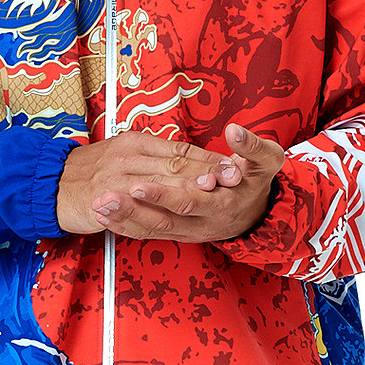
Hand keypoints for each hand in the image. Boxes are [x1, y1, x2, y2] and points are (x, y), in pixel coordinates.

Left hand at [88, 122, 284, 242]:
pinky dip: (125, 227)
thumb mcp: (267, 161)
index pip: (189, 201)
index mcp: (223, 204)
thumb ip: (253, 147)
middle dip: (132, 209)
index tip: (139, 184)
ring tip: (98, 205)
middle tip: (105, 196)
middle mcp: (202, 223)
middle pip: (163, 219)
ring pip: (151, 229)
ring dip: (123, 219)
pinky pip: (147, 233)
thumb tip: (235, 131)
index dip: (164, 194)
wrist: (254, 212)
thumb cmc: (256, 183)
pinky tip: (104, 217)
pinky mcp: (175, 231)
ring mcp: (186, 230)